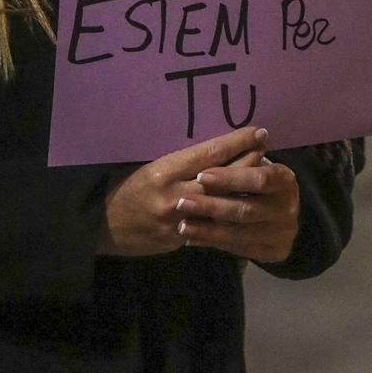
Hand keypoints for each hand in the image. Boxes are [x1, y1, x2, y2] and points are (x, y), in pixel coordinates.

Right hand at [100, 127, 268, 257]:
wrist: (104, 226)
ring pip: (223, 205)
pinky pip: (212, 227)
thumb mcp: (148, 167)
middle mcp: (174, 195)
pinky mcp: (180, 240)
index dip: (237, 143)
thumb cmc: (125, 188)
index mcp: (164, 171)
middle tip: (268, 150)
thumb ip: (180, 162)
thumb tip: (215, 150)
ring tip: (264, 178)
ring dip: (245, 191)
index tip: (258, 132)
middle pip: (224, 179)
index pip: (210, 154)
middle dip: (249, 164)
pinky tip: (246, 207)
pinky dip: (230, 215)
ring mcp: (178, 221)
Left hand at [173, 151, 300, 265]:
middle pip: (247, 209)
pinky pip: (238, 249)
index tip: (201, 176)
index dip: (230, 178)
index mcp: (284, 179)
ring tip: (182, 225)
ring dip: (208, 230)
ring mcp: (283, 233)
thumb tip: (211, 158)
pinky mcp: (273, 252)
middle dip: (212, 206)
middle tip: (182, 203)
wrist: (281, 215)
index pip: (259, 179)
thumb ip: (237, 163)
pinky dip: (213, 243)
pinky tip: (193, 239)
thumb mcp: (253, 167)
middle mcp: (287, 207)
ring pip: (240, 233)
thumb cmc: (257, 184)